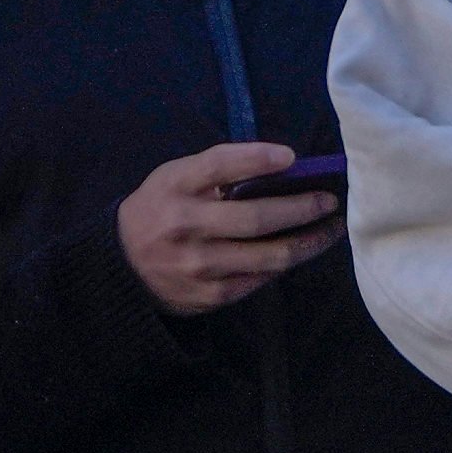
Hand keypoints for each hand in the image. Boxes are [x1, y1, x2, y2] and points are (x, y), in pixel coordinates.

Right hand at [118, 142, 340, 314]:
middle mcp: (186, 227)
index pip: (220, 165)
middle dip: (303, 209)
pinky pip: (260, 279)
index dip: (257, 159)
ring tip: (331, 229)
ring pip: (269, 256)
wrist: (121, 265)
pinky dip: (284, 264)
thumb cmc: (161, 209)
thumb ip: (219, 169)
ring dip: (309, 242)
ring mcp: (199, 265)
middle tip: (330, 201)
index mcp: (176, 186)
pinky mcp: (210, 295)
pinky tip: (301, 251)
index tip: (292, 157)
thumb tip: (283, 166)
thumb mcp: (176, 177)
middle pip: (257, 218)